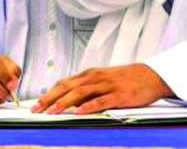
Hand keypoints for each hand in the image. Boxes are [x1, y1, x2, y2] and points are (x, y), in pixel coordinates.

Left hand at [32, 63, 173, 113]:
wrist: (150, 76)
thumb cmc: (126, 79)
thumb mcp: (103, 79)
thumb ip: (87, 87)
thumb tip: (67, 99)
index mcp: (91, 74)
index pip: (65, 83)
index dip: (49, 93)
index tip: (36, 104)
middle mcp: (96, 77)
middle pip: (68, 86)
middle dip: (51, 98)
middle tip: (37, 109)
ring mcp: (107, 85)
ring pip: (81, 92)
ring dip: (65, 102)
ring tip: (53, 111)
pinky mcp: (118, 95)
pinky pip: (101, 101)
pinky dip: (88, 107)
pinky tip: (79, 113)